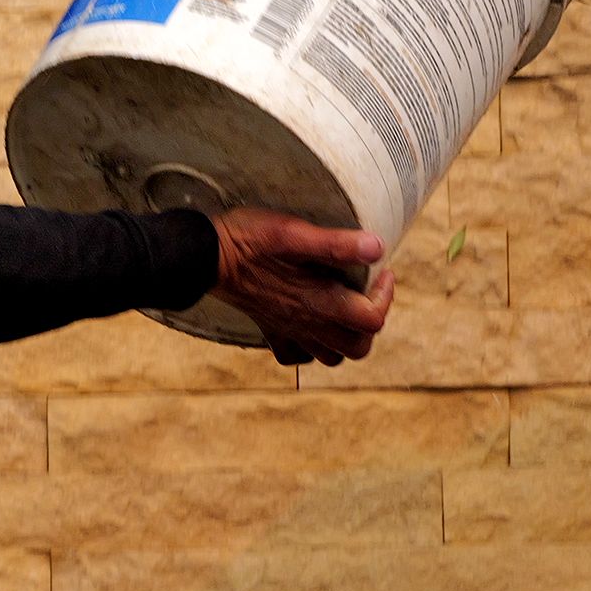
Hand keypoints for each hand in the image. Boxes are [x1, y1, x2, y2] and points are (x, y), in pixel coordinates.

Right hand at [203, 208, 391, 366]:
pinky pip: (296, 356)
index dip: (386, 295)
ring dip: (346, 337)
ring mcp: (288, 331)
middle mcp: (307, 324)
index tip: (381, 269)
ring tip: (345, 306)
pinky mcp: (270, 331)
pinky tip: (311, 323)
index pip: (372, 319)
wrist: (204, 257)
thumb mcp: (294, 232)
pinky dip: (311, 347)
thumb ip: (335, 244)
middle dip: (371, 322)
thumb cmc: (250, 239)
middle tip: (366, 291)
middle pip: (358, 347)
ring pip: (332, 357)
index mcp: (319, 302)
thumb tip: (377, 247)